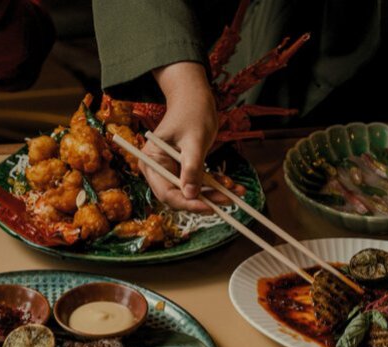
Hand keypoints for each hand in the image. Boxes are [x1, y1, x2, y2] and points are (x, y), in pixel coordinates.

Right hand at [141, 61, 226, 212]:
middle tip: (228, 200)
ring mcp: (171, 171)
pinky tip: (233, 185)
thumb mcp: (194, 140)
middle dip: (204, 200)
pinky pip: (200, 183)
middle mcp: (157, 170)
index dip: (187, 203)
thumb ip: (192, 168)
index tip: (209, 207)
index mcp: (151, 162)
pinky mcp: (184, 170)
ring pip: (192, 192)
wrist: (195, 98)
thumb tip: (190, 195)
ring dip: (214, 193)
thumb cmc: (191, 113)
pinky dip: (216, 185)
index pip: (166, 193)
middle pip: (179, 196)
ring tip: (236, 191)